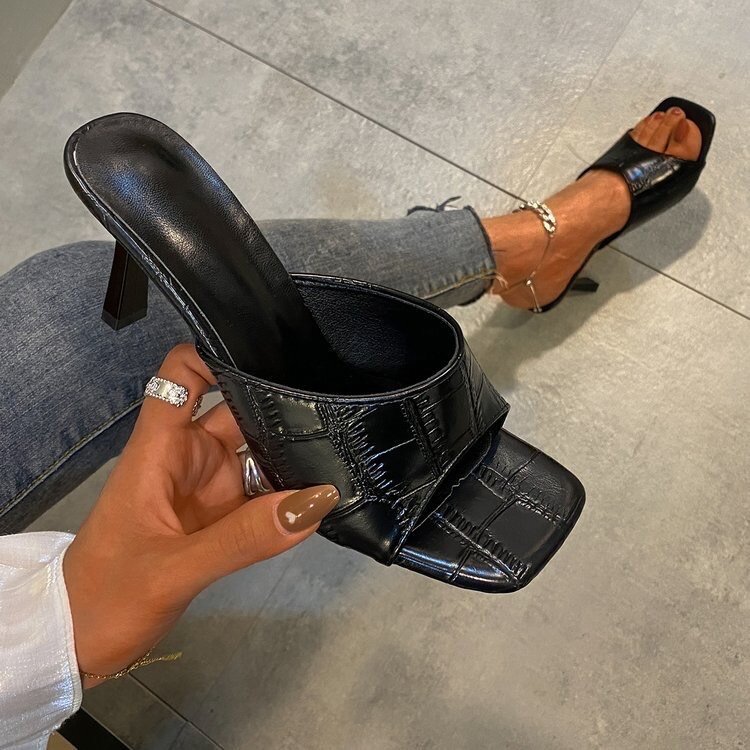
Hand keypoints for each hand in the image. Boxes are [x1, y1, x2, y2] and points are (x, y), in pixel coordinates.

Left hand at [63, 344, 338, 686]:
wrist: (82, 642)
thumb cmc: (108, 596)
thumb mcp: (173, 570)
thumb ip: (244, 539)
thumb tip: (317, 501)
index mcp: (159, 449)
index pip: (181, 377)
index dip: (217, 354)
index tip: (270, 353)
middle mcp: (187, 457)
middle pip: (234, 408)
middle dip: (276, 401)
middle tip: (333, 397)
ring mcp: (208, 486)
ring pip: (255, 449)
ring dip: (290, 446)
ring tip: (342, 435)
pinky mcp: (222, 515)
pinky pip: (263, 491)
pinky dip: (290, 489)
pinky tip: (326, 483)